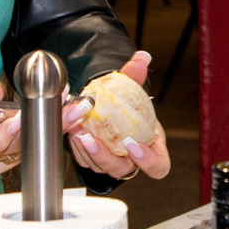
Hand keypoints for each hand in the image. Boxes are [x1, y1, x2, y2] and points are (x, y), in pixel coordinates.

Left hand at [62, 51, 172, 180]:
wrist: (111, 107)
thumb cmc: (128, 104)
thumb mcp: (132, 89)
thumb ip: (136, 75)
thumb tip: (142, 58)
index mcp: (152, 147)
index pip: (158, 166)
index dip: (148, 161)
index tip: (131, 143)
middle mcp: (132, 160)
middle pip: (122, 170)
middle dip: (105, 157)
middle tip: (91, 138)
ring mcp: (112, 163)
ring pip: (100, 167)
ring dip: (86, 150)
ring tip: (76, 129)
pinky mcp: (94, 161)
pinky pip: (85, 161)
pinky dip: (77, 148)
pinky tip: (71, 129)